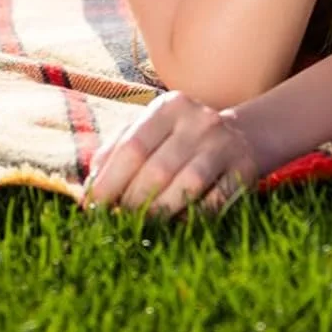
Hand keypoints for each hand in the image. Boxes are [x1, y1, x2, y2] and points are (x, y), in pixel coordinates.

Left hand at [82, 91, 259, 218]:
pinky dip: (191, 218)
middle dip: (132, 203)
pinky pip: (214, 203)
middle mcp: (199, 120)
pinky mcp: (243, 169)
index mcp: (170, 106)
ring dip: (160, 213)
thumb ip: (115, 153)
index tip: (94, 208)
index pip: (133, 147)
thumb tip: (88, 190)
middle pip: (158, 170)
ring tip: (144, 225)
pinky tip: (178, 222)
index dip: (109, 182)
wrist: (241, 136)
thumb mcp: (149, 132)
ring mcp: (224, 143)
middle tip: (120, 221)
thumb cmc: (178, 140)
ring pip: (187, 186)